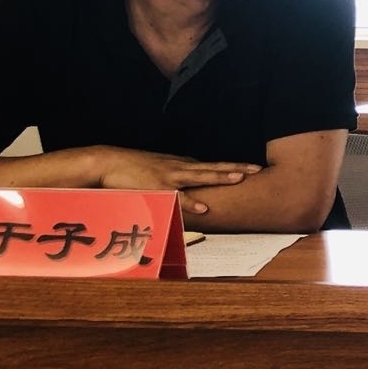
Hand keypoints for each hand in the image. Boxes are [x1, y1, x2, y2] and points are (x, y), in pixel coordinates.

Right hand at [97, 149, 256, 214]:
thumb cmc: (136, 166)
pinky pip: (178, 196)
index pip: (214, 165)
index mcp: (183, 164)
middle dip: (236, 168)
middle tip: (257, 169)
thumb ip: (180, 171)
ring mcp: (170, 176)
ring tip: (240, 178)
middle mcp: (181, 168)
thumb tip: (195, 175)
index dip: (234, 166)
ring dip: (221, 177)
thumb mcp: (163, 167)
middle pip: (214, 167)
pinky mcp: (157, 186)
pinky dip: (192, 202)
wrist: (110, 161)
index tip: (252, 168)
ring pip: (201, 176)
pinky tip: (205, 207)